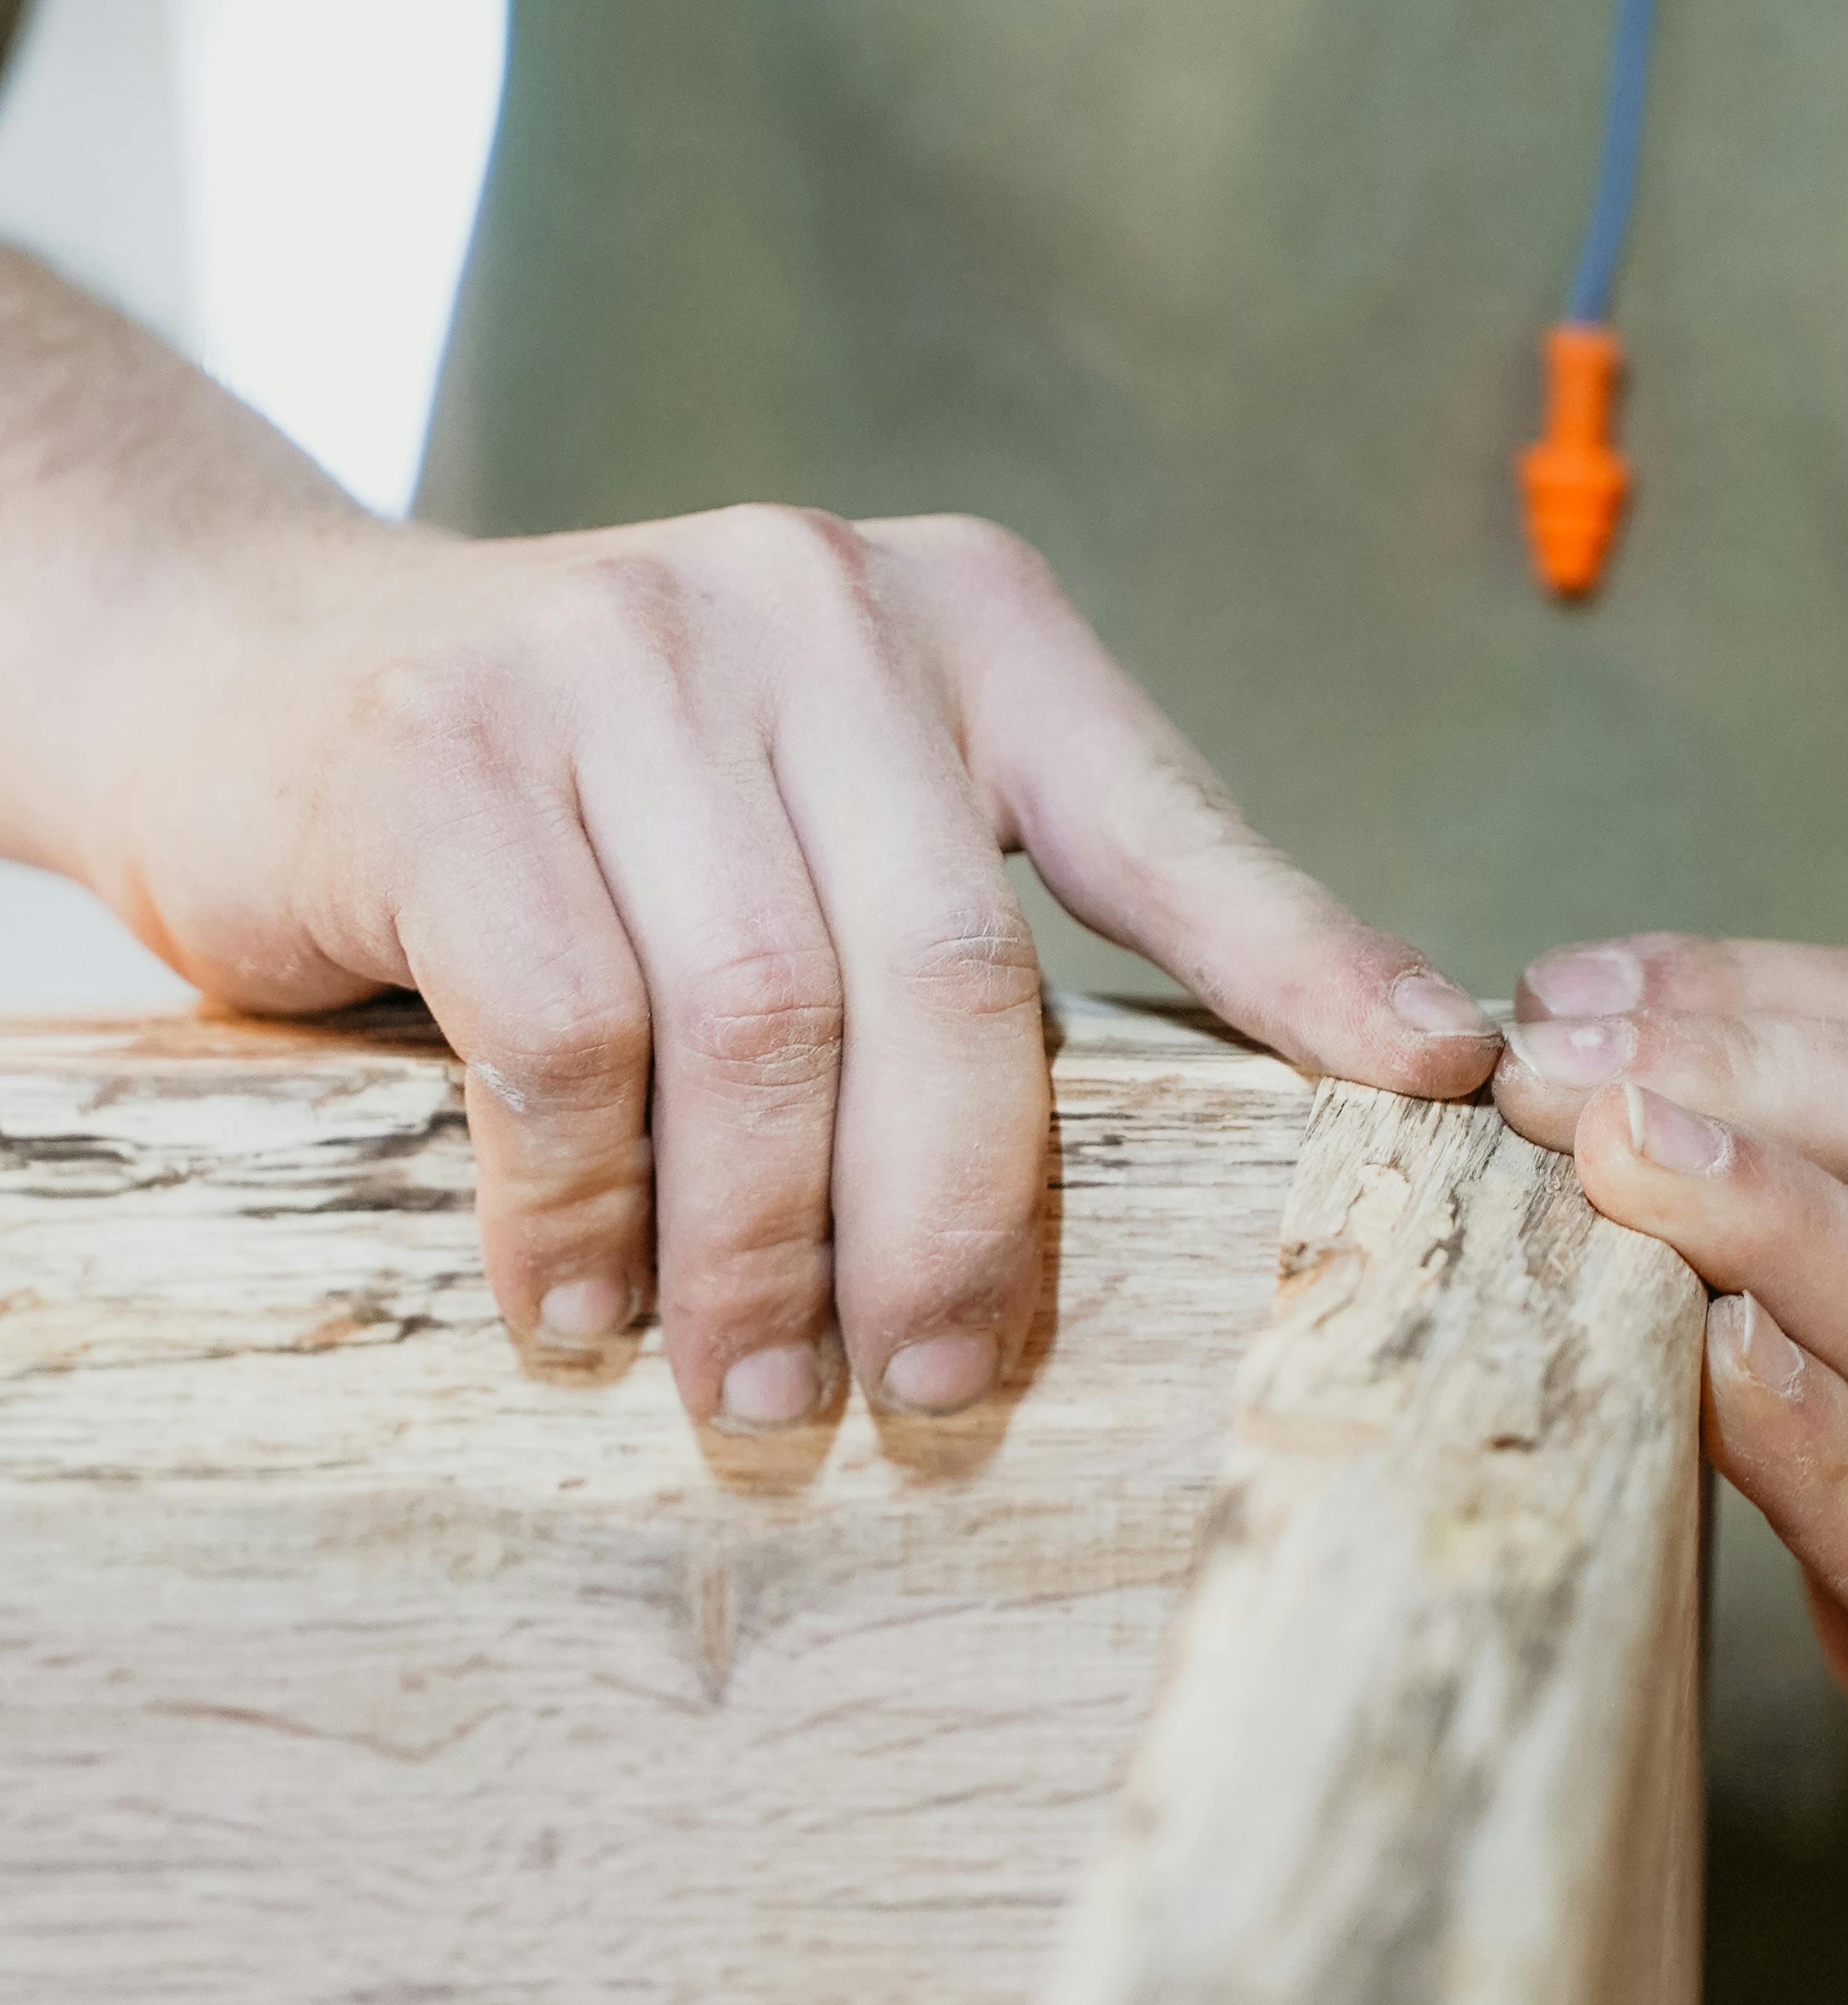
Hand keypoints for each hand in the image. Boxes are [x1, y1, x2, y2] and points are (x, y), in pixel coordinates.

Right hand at [65, 501, 1496, 1425]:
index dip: (1305, 959)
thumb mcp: (810, 797)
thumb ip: (968, 911)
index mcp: (958, 623)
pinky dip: (585, 1208)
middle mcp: (811, 608)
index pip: (1164, 815)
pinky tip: (579, 1305)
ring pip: (761, 1022)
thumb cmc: (584, 800)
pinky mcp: (454, 755)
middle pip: (951, 972)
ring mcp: (622, 661)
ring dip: (763, 1252)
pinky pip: (567, 1036)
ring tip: (754, 1394)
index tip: (1439, 1085)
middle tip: (941, 1396)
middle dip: (961, 1221)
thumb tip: (1226, 1125)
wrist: (252, 671)